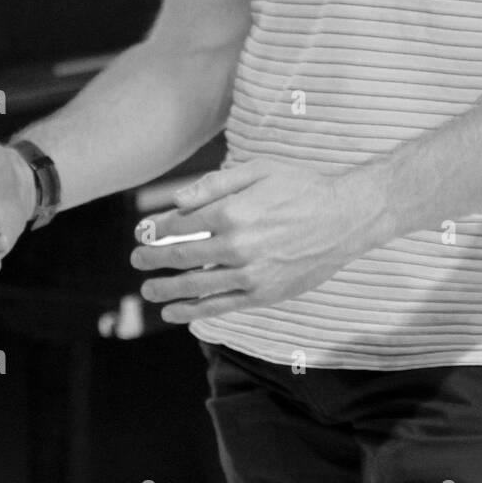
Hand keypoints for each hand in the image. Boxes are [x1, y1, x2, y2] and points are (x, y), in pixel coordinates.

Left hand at [130, 158, 381, 322]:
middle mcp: (237, 246)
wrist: (345, 217)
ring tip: (147, 290)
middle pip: (182, 257)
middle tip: (136, 258)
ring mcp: (250, 275)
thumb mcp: (258, 170)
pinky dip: (194, 312)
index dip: (155, 229)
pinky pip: (220, 307)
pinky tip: (176, 313)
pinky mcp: (263, 294)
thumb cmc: (300, 186)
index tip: (140, 231)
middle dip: (153, 258)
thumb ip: (214, 184)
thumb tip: (176, 200)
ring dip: (166, 289)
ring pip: (195, 286)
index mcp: (232, 212)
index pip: (180, 225)